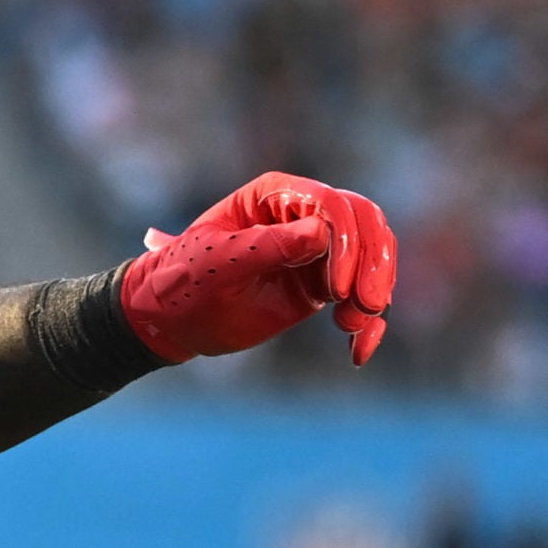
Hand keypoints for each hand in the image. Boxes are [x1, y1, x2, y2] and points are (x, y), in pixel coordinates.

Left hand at [122, 172, 395, 367]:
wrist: (173, 318)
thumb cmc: (185, 280)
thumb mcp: (219, 262)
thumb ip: (268, 246)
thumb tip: (322, 231)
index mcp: (273, 195)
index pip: (331, 203)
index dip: (345, 242)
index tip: (336, 290)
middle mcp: (302, 216)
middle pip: (365, 224)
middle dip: (373, 264)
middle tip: (365, 307)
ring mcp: (316, 251)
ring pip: (372, 257)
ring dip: (374, 292)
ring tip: (351, 328)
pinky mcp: (321, 284)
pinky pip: (363, 296)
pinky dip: (371, 324)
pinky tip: (358, 352)